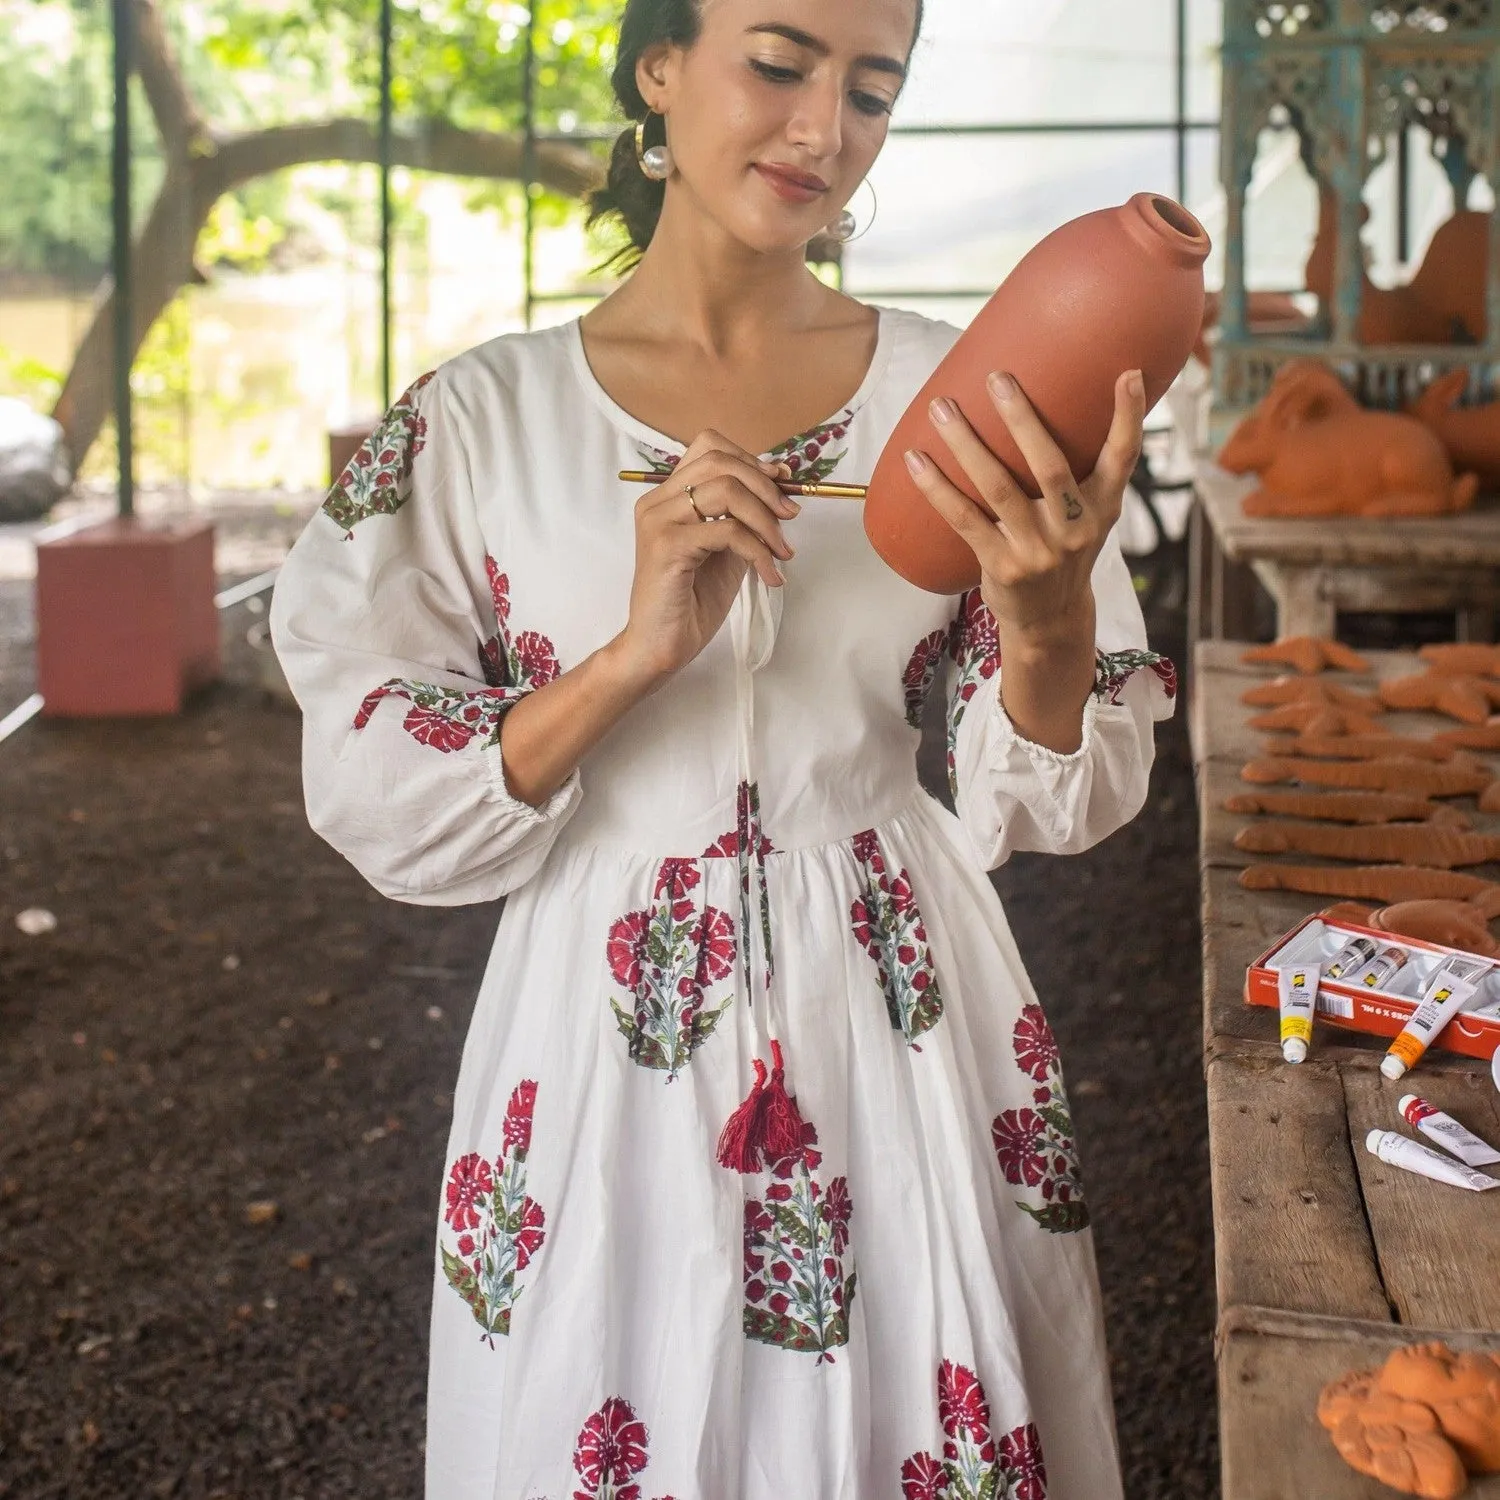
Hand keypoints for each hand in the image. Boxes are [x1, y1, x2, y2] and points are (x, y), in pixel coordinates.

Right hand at [610, 430, 798, 689]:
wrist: (662, 646)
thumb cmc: (692, 601)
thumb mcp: (728, 549)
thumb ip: (745, 516)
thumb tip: (782, 485)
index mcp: (668, 496)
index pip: (709, 447)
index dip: (751, 459)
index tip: (782, 484)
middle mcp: (657, 501)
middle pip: (719, 462)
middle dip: (765, 487)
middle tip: (790, 517)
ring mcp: (658, 521)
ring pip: (725, 491)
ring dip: (766, 519)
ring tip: (782, 552)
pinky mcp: (666, 546)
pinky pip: (726, 531)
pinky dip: (758, 550)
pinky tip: (770, 575)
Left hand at [904, 368, 1145, 646]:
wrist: (1049, 618)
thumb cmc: (1064, 550)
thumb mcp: (1090, 516)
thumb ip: (1084, 471)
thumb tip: (1061, 399)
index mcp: (1103, 507)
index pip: (1123, 458)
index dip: (1127, 417)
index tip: (1127, 374)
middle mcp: (1076, 528)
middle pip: (1051, 466)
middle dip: (1023, 419)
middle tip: (998, 378)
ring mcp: (1038, 550)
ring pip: (999, 487)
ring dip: (966, 444)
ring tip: (942, 408)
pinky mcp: (1002, 566)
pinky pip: (964, 520)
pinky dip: (937, 488)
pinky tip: (916, 460)